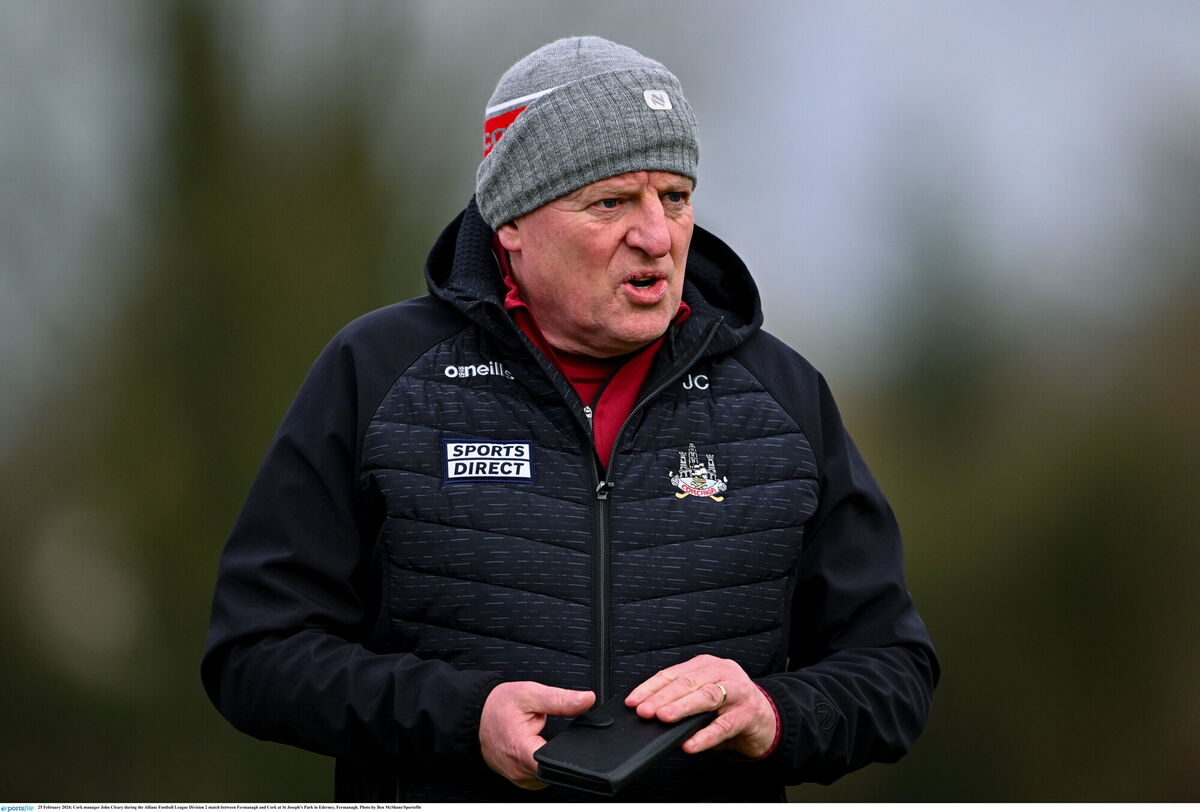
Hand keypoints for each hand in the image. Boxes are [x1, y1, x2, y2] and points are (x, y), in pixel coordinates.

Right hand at [479, 680, 594, 788]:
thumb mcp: (530, 694)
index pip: (557, 762)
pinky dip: (543, 762)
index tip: (569, 736)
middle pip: (556, 768)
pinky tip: (538, 746)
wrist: (476, 716)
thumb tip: (587, 699)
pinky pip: (540, 776)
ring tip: (540, 737)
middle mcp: (520, 770)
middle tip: (548, 730)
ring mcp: (519, 778)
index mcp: (522, 750)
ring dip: (551, 757)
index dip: (570, 750)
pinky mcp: (520, 779)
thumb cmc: (498, 706)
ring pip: (549, 774)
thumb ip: (560, 699)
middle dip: (560, 748)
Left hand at [625, 654, 776, 758]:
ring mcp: (737, 692)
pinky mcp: (748, 715)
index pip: (673, 673)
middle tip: (644, 710)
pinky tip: (690, 744)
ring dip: (682, 708)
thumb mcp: (704, 695)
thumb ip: (682, 699)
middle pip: (688, 682)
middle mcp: (722, 673)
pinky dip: (704, 736)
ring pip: (706, 697)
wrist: (767, 719)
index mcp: (706, 665)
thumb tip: (650, 714)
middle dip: (663, 697)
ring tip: (663, 718)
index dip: (651, 687)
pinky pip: (723, 726)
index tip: (633, 701)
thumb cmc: (729, 706)